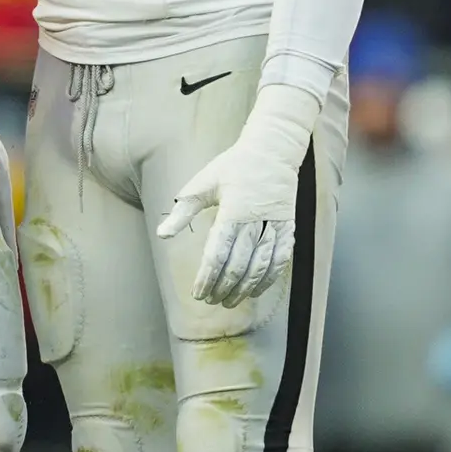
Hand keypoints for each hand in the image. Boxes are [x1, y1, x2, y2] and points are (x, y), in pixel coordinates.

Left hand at [157, 84, 317, 307]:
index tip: (197, 293)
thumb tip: (162, 235)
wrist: (272, 150)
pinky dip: (268, 278)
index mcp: (232, 210)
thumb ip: (184, 211)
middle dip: (223, 287)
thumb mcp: (203, 183)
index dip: (207, 277)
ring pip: (260, 266)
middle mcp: (255, 220)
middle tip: (210, 301)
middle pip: (238, 264)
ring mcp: (275, 225)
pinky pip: (280, 259)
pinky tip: (256, 291)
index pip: (217, 253)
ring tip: (229, 301)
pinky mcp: (288, 227)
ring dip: (244, 288)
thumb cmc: (234, 166)